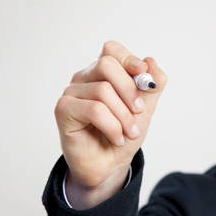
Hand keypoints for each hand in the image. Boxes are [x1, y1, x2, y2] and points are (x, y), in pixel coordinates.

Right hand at [54, 41, 166, 208]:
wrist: (110, 165)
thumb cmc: (124, 134)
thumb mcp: (145, 108)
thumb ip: (152, 85)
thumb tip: (151, 61)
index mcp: (103, 74)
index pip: (112, 50)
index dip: (129, 60)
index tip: (144, 78)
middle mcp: (85, 79)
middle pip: (107, 65)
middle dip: (129, 91)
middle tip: (138, 113)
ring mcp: (72, 92)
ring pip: (103, 90)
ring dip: (123, 117)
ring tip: (128, 133)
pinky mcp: (63, 109)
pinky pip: (94, 109)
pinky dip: (112, 127)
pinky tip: (116, 139)